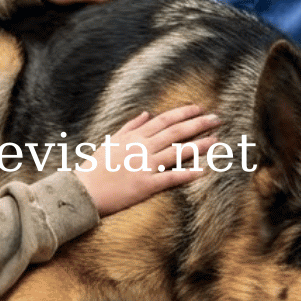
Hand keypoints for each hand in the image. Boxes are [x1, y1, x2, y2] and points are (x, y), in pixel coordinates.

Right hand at [76, 105, 219, 215]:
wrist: (83, 191)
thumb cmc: (95, 167)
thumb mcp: (111, 141)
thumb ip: (130, 126)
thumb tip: (146, 113)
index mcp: (134, 137)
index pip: (164, 120)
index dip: (184, 113)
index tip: (200, 108)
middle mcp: (142, 148)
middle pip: (175, 132)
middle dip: (198, 123)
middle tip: (217, 118)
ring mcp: (144, 166)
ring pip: (177, 152)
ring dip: (199, 145)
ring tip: (216, 140)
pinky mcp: (145, 185)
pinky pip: (170, 178)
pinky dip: (186, 174)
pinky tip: (202, 171)